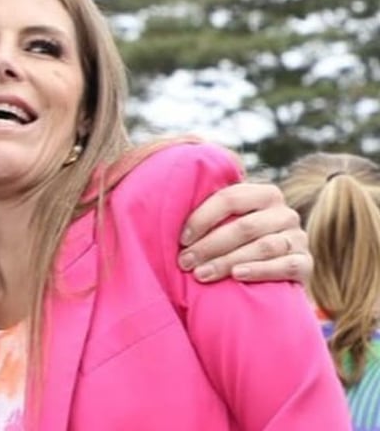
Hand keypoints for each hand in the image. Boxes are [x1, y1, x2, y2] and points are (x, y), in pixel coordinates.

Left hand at [177, 182, 311, 283]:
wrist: (273, 277)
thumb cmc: (236, 243)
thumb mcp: (226, 223)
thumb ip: (210, 212)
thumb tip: (166, 205)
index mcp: (264, 194)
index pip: (230, 198)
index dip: (203, 218)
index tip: (181, 239)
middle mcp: (285, 213)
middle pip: (244, 226)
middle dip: (210, 245)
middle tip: (185, 262)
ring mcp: (299, 238)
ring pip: (263, 247)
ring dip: (228, 261)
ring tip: (201, 274)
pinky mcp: (306, 264)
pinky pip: (285, 266)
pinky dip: (259, 270)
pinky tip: (237, 276)